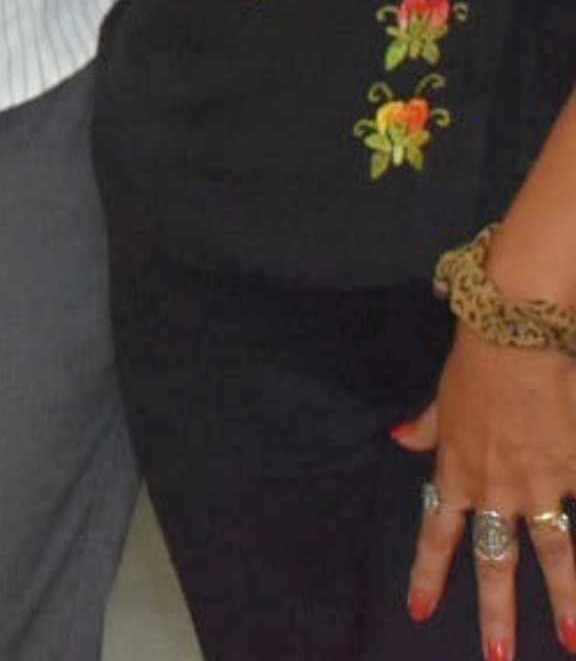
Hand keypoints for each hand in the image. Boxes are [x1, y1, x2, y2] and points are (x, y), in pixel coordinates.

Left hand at [396, 333, 575, 654]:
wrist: (516, 330)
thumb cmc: (476, 359)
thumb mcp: (442, 398)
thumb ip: (427, 427)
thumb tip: (400, 438)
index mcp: (458, 469)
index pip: (438, 531)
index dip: (428, 572)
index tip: (419, 609)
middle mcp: (497, 486)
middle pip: (495, 559)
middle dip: (496, 612)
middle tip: (496, 656)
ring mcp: (541, 482)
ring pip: (554, 553)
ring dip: (565, 602)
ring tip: (572, 642)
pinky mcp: (575, 468)